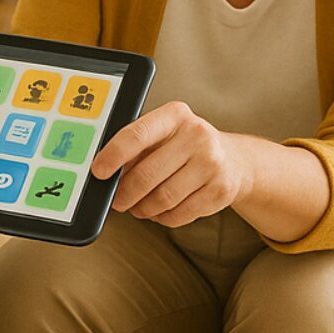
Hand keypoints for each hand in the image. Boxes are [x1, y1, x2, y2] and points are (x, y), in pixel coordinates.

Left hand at [91, 102, 248, 227]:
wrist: (235, 160)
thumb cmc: (186, 146)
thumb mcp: (164, 134)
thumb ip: (136, 148)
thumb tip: (106, 174)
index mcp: (175, 115)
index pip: (137, 135)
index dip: (113, 155)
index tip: (98, 172)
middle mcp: (197, 135)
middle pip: (147, 175)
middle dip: (125, 194)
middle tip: (117, 201)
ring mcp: (212, 164)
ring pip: (162, 199)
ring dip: (142, 209)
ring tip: (139, 206)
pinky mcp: (221, 191)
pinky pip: (178, 214)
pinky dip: (162, 217)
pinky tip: (161, 210)